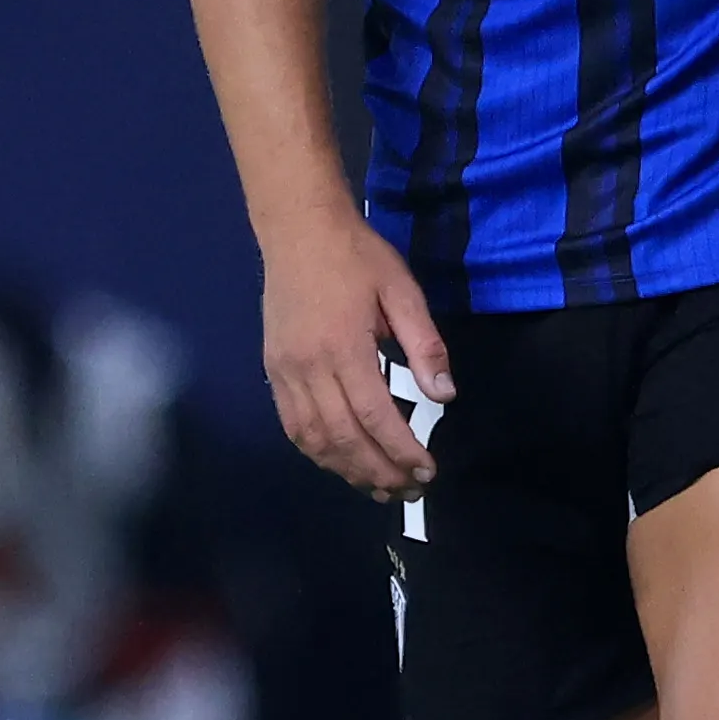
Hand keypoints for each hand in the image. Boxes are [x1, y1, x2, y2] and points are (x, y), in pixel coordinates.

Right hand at [259, 210, 452, 500]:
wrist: (298, 229)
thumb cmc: (357, 256)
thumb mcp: (402, 291)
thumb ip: (425, 345)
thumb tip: (445, 395)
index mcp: (344, 347)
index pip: (376, 416)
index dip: (402, 450)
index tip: (427, 469)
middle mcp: (309, 368)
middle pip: (344, 438)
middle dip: (379, 471)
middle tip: (410, 490)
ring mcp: (285, 372)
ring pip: (314, 440)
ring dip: (348, 470)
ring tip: (380, 488)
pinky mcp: (273, 371)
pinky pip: (293, 426)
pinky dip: (317, 452)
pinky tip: (341, 463)